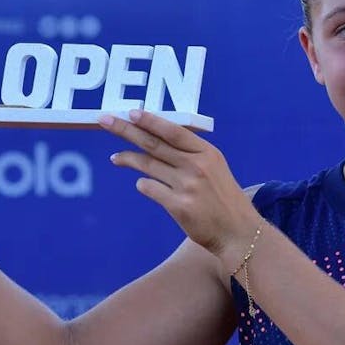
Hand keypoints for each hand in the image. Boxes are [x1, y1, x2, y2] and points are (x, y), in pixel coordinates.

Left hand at [100, 110, 260, 266]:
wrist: (238, 232)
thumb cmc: (223, 199)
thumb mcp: (214, 168)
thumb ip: (190, 154)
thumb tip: (156, 139)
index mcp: (207, 153)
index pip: (174, 131)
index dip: (151, 121)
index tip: (131, 112)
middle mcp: (197, 166)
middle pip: (154, 144)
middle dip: (126, 130)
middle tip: (105, 121)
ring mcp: (187, 186)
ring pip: (148, 165)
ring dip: (128, 159)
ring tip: (115, 157)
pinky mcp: (179, 206)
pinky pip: (150, 188)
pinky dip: (143, 185)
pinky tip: (142, 184)